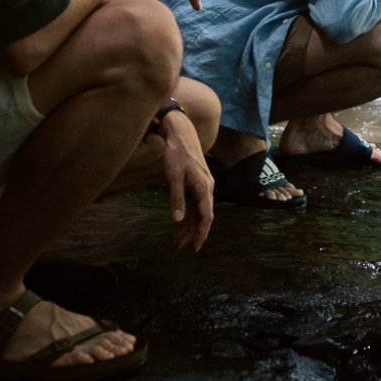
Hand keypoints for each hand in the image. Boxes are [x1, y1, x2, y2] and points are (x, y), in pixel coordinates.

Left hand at [160, 111, 213, 250]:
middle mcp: (207, 187)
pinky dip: (189, 214)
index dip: (201, 233)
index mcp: (204, 187)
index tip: (195, 246)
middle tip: (180, 246)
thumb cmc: (177, 154)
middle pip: (203, 216)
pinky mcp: (198, 182)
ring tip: (178, 239)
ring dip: (189, 225)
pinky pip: (196, 203)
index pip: (206, 216)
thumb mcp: (173, 177)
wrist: (181, 134)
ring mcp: (204, 185)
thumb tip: (176, 220)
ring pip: (199, 210)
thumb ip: (176, 198)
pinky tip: (181, 221)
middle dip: (192, 232)